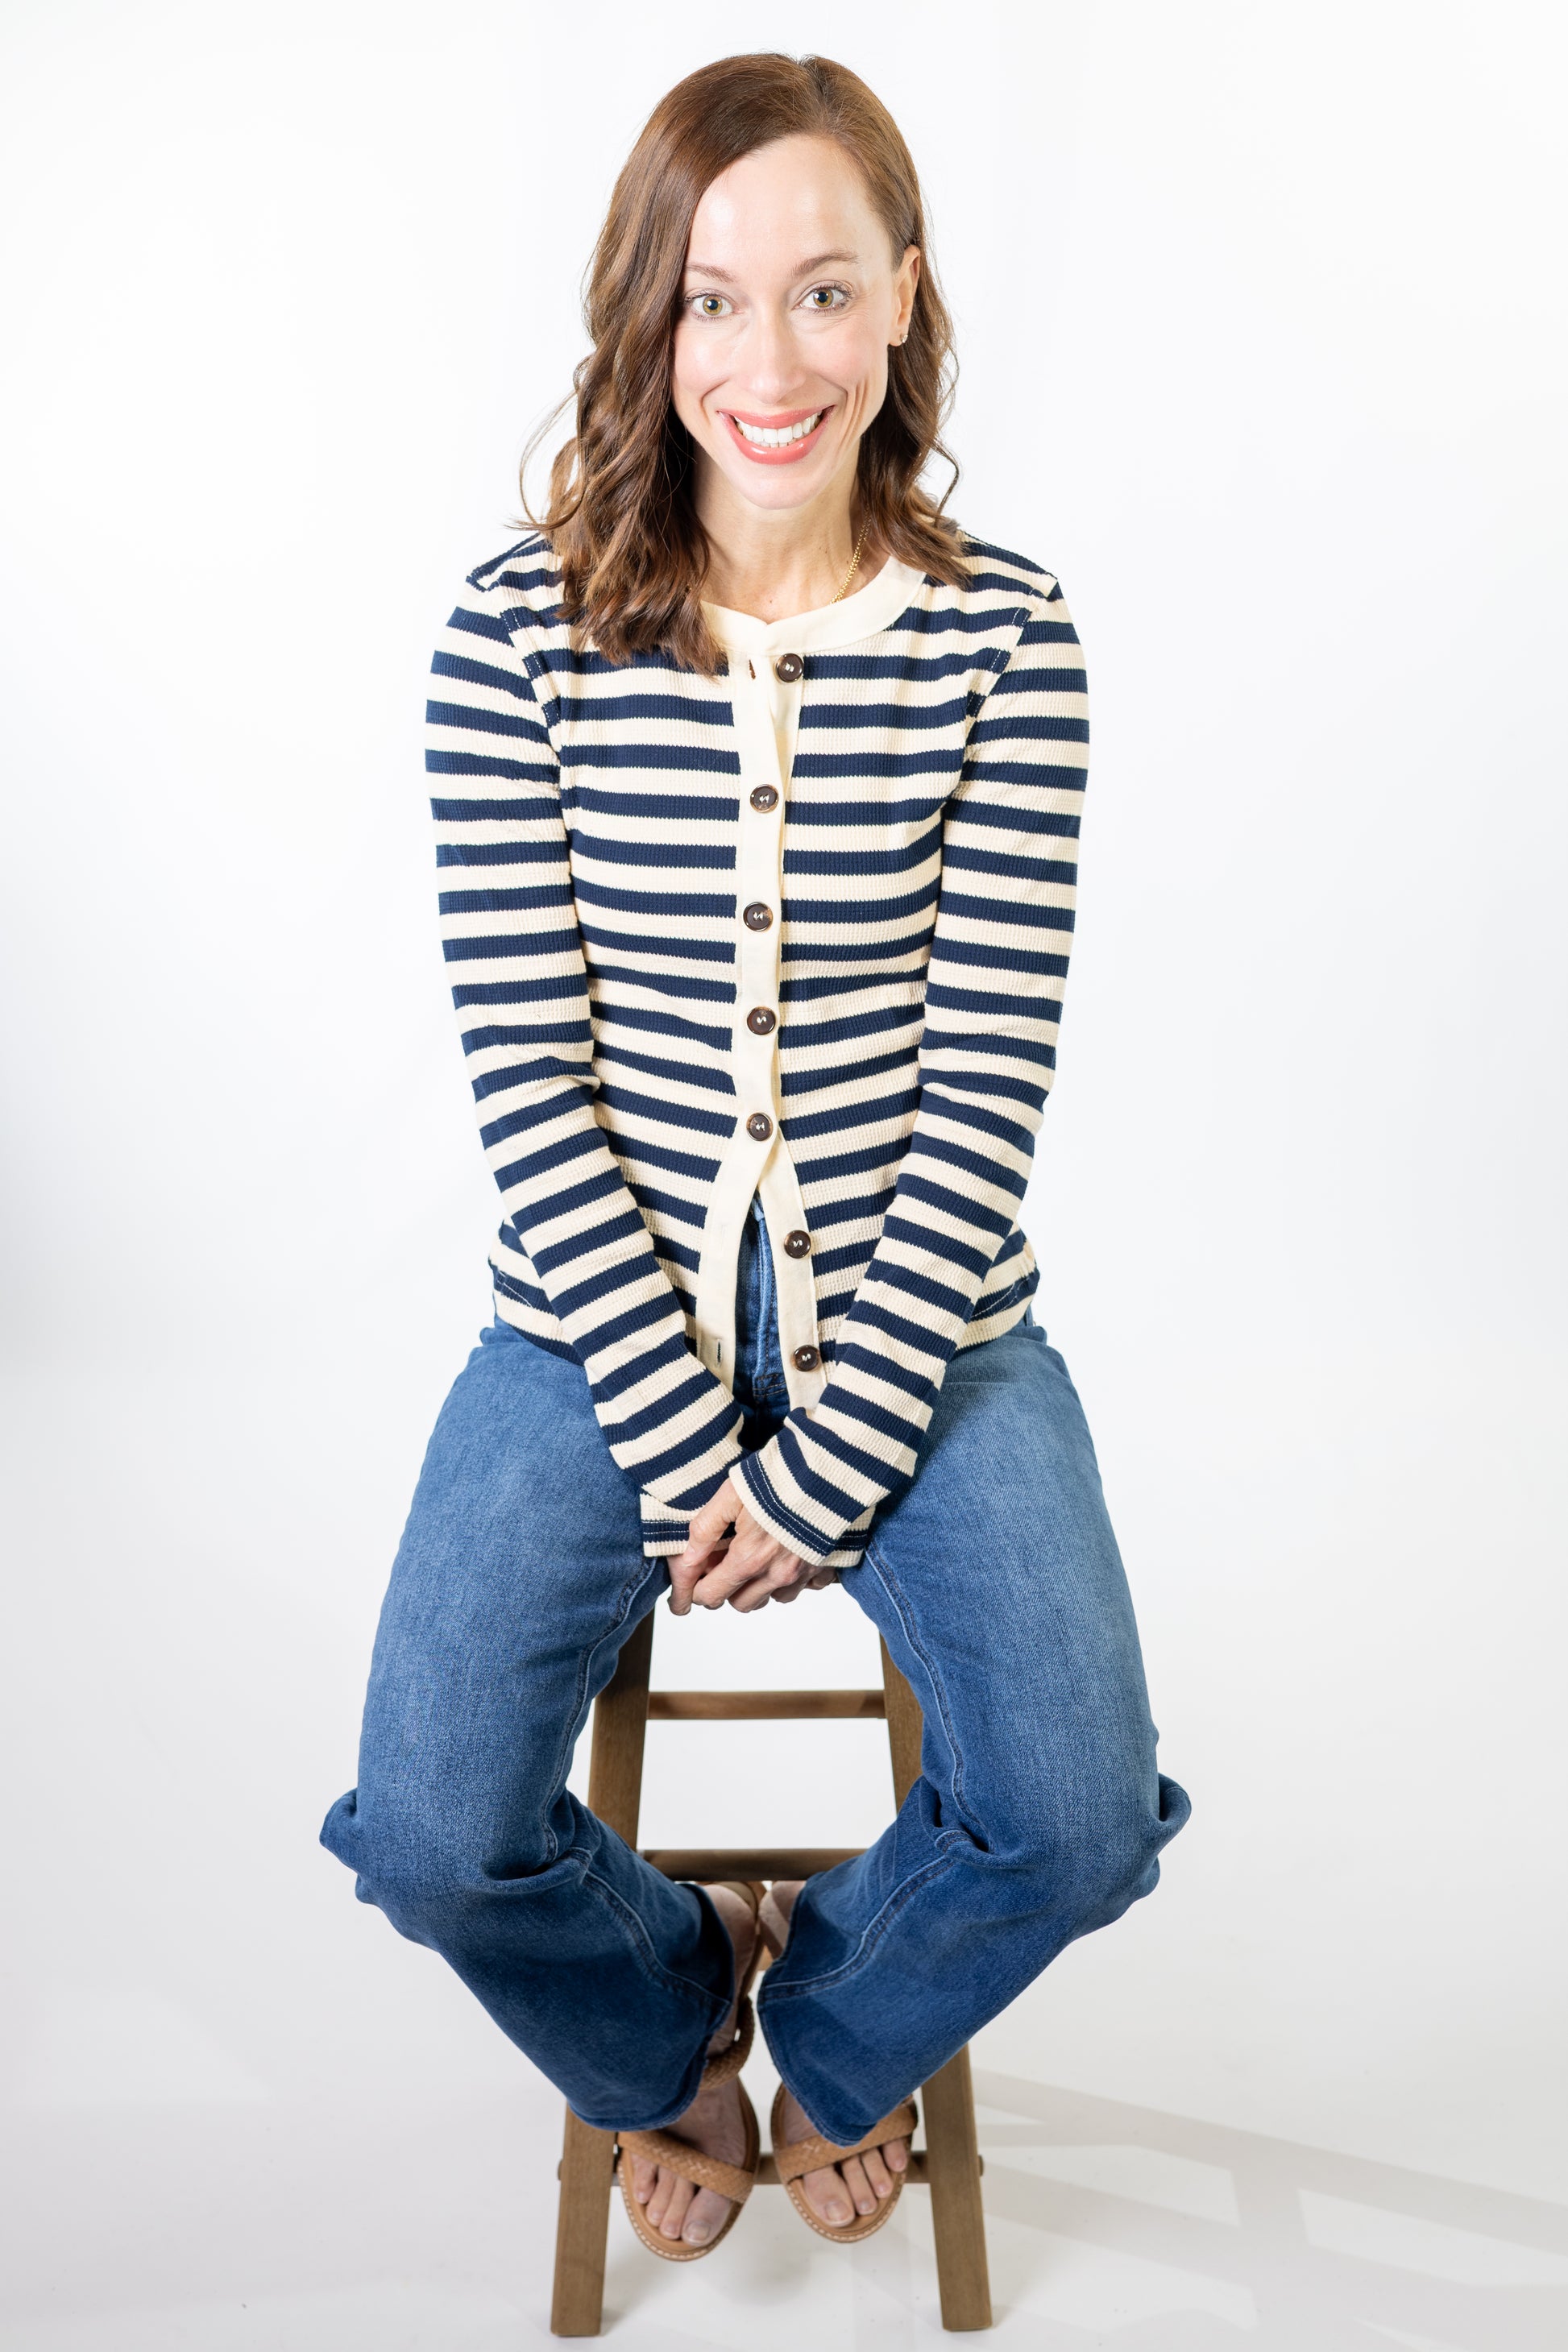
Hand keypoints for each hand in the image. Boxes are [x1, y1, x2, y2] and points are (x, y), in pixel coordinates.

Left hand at [669, 1476, 835, 1613]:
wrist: (826, 1470)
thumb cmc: (778, 1478)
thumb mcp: (729, 1496)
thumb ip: (705, 1530)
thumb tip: (687, 1561)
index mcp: (749, 1559)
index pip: (711, 1596)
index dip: (698, 1588)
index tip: (699, 1573)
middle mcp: (776, 1575)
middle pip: (741, 1604)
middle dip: (728, 1588)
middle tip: (726, 1561)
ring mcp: (801, 1574)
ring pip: (771, 1599)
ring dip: (759, 1586)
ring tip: (757, 1556)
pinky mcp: (823, 1568)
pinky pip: (801, 1589)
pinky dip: (789, 1580)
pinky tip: (784, 1555)